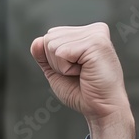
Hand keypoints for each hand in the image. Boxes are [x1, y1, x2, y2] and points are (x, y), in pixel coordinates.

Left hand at [30, 22, 135, 138]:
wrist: (101, 108)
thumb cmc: (82, 92)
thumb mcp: (56, 71)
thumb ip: (44, 55)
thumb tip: (37, 41)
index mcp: (87, 32)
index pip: (50, 36)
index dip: (54, 59)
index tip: (75, 70)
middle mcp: (94, 30)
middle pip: (49, 38)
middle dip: (56, 62)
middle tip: (78, 73)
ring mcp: (96, 34)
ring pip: (52, 45)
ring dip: (62, 66)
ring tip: (83, 73)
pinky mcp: (96, 43)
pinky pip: (61, 52)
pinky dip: (66, 68)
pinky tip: (85, 72)